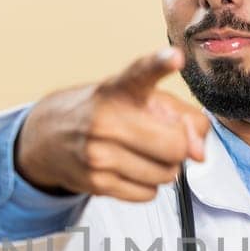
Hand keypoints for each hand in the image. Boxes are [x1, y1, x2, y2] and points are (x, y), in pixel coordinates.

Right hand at [15, 46, 209, 200]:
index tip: (175, 56)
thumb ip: (184, 117)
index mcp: (119, 89)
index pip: (141, 73)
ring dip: (163, 168)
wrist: (50, 136)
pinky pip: (149, 194)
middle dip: (177, 147)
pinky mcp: (96, 183)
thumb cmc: (108, 112)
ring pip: (166, 175)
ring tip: (141, 153)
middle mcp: (105, 119)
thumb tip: (199, 153)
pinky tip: (129, 169)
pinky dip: (147, 185)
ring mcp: (97, 153)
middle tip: (160, 139)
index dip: (160, 64)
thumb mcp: (143, 100)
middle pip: (175, 146)